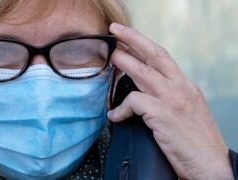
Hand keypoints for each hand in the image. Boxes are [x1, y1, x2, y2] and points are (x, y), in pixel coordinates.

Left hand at [108, 23, 233, 179]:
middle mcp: (179, 87)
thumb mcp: (186, 109)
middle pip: (153, 54)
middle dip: (132, 39)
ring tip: (110, 58)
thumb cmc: (195, 140)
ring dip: (123, 63)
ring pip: (142, 72)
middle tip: (114, 31)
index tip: (127, 36)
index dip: (142, 43)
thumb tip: (144, 88)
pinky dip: (121, 109)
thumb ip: (168, 95)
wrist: (211, 164)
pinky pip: (134, 103)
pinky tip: (114, 115)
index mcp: (184, 85)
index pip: (161, 56)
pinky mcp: (163, 115)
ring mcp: (172, 100)